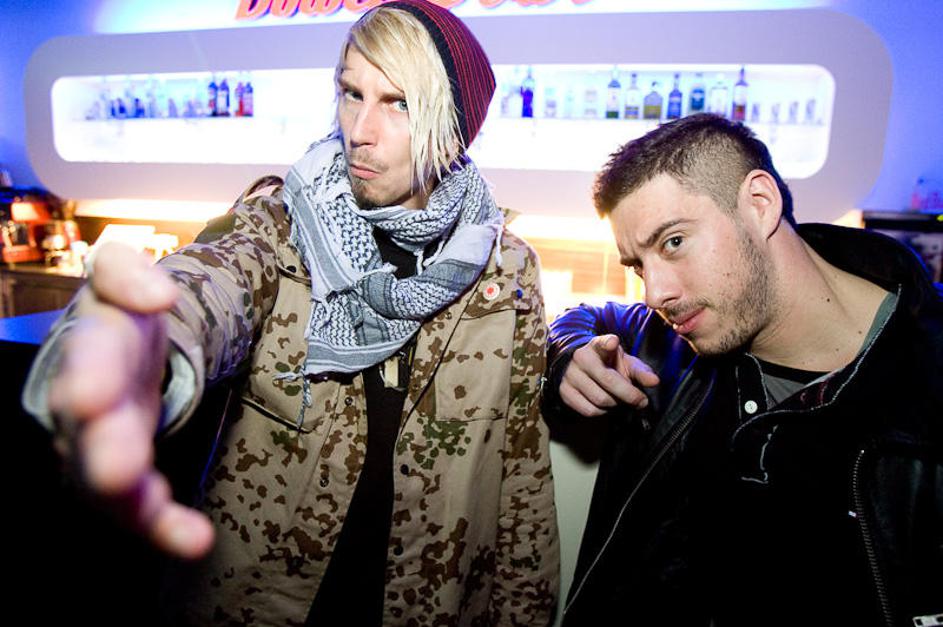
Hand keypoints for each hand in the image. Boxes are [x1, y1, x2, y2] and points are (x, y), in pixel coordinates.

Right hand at [49, 242, 213, 558]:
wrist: (124, 346)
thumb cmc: (120, 312)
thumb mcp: (121, 275)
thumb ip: (127, 273)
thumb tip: (159, 295)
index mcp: (89, 348)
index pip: (84, 361)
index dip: (87, 378)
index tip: (92, 394)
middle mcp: (84, 405)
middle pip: (87, 435)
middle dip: (103, 453)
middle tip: (118, 471)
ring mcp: (102, 446)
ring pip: (106, 484)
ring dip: (131, 502)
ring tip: (158, 515)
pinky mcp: (128, 477)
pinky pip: (141, 510)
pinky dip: (164, 528)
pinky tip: (193, 539)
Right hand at [559, 334, 659, 416]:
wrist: (582, 369)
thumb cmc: (609, 365)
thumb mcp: (625, 363)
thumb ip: (641, 372)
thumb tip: (655, 382)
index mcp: (598, 346)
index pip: (602, 343)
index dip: (608, 343)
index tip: (613, 343)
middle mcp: (581, 358)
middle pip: (608, 381)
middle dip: (630, 395)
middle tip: (641, 401)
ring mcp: (570, 375)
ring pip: (600, 399)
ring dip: (616, 404)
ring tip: (619, 399)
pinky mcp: (564, 391)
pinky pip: (588, 410)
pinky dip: (602, 412)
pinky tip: (605, 405)